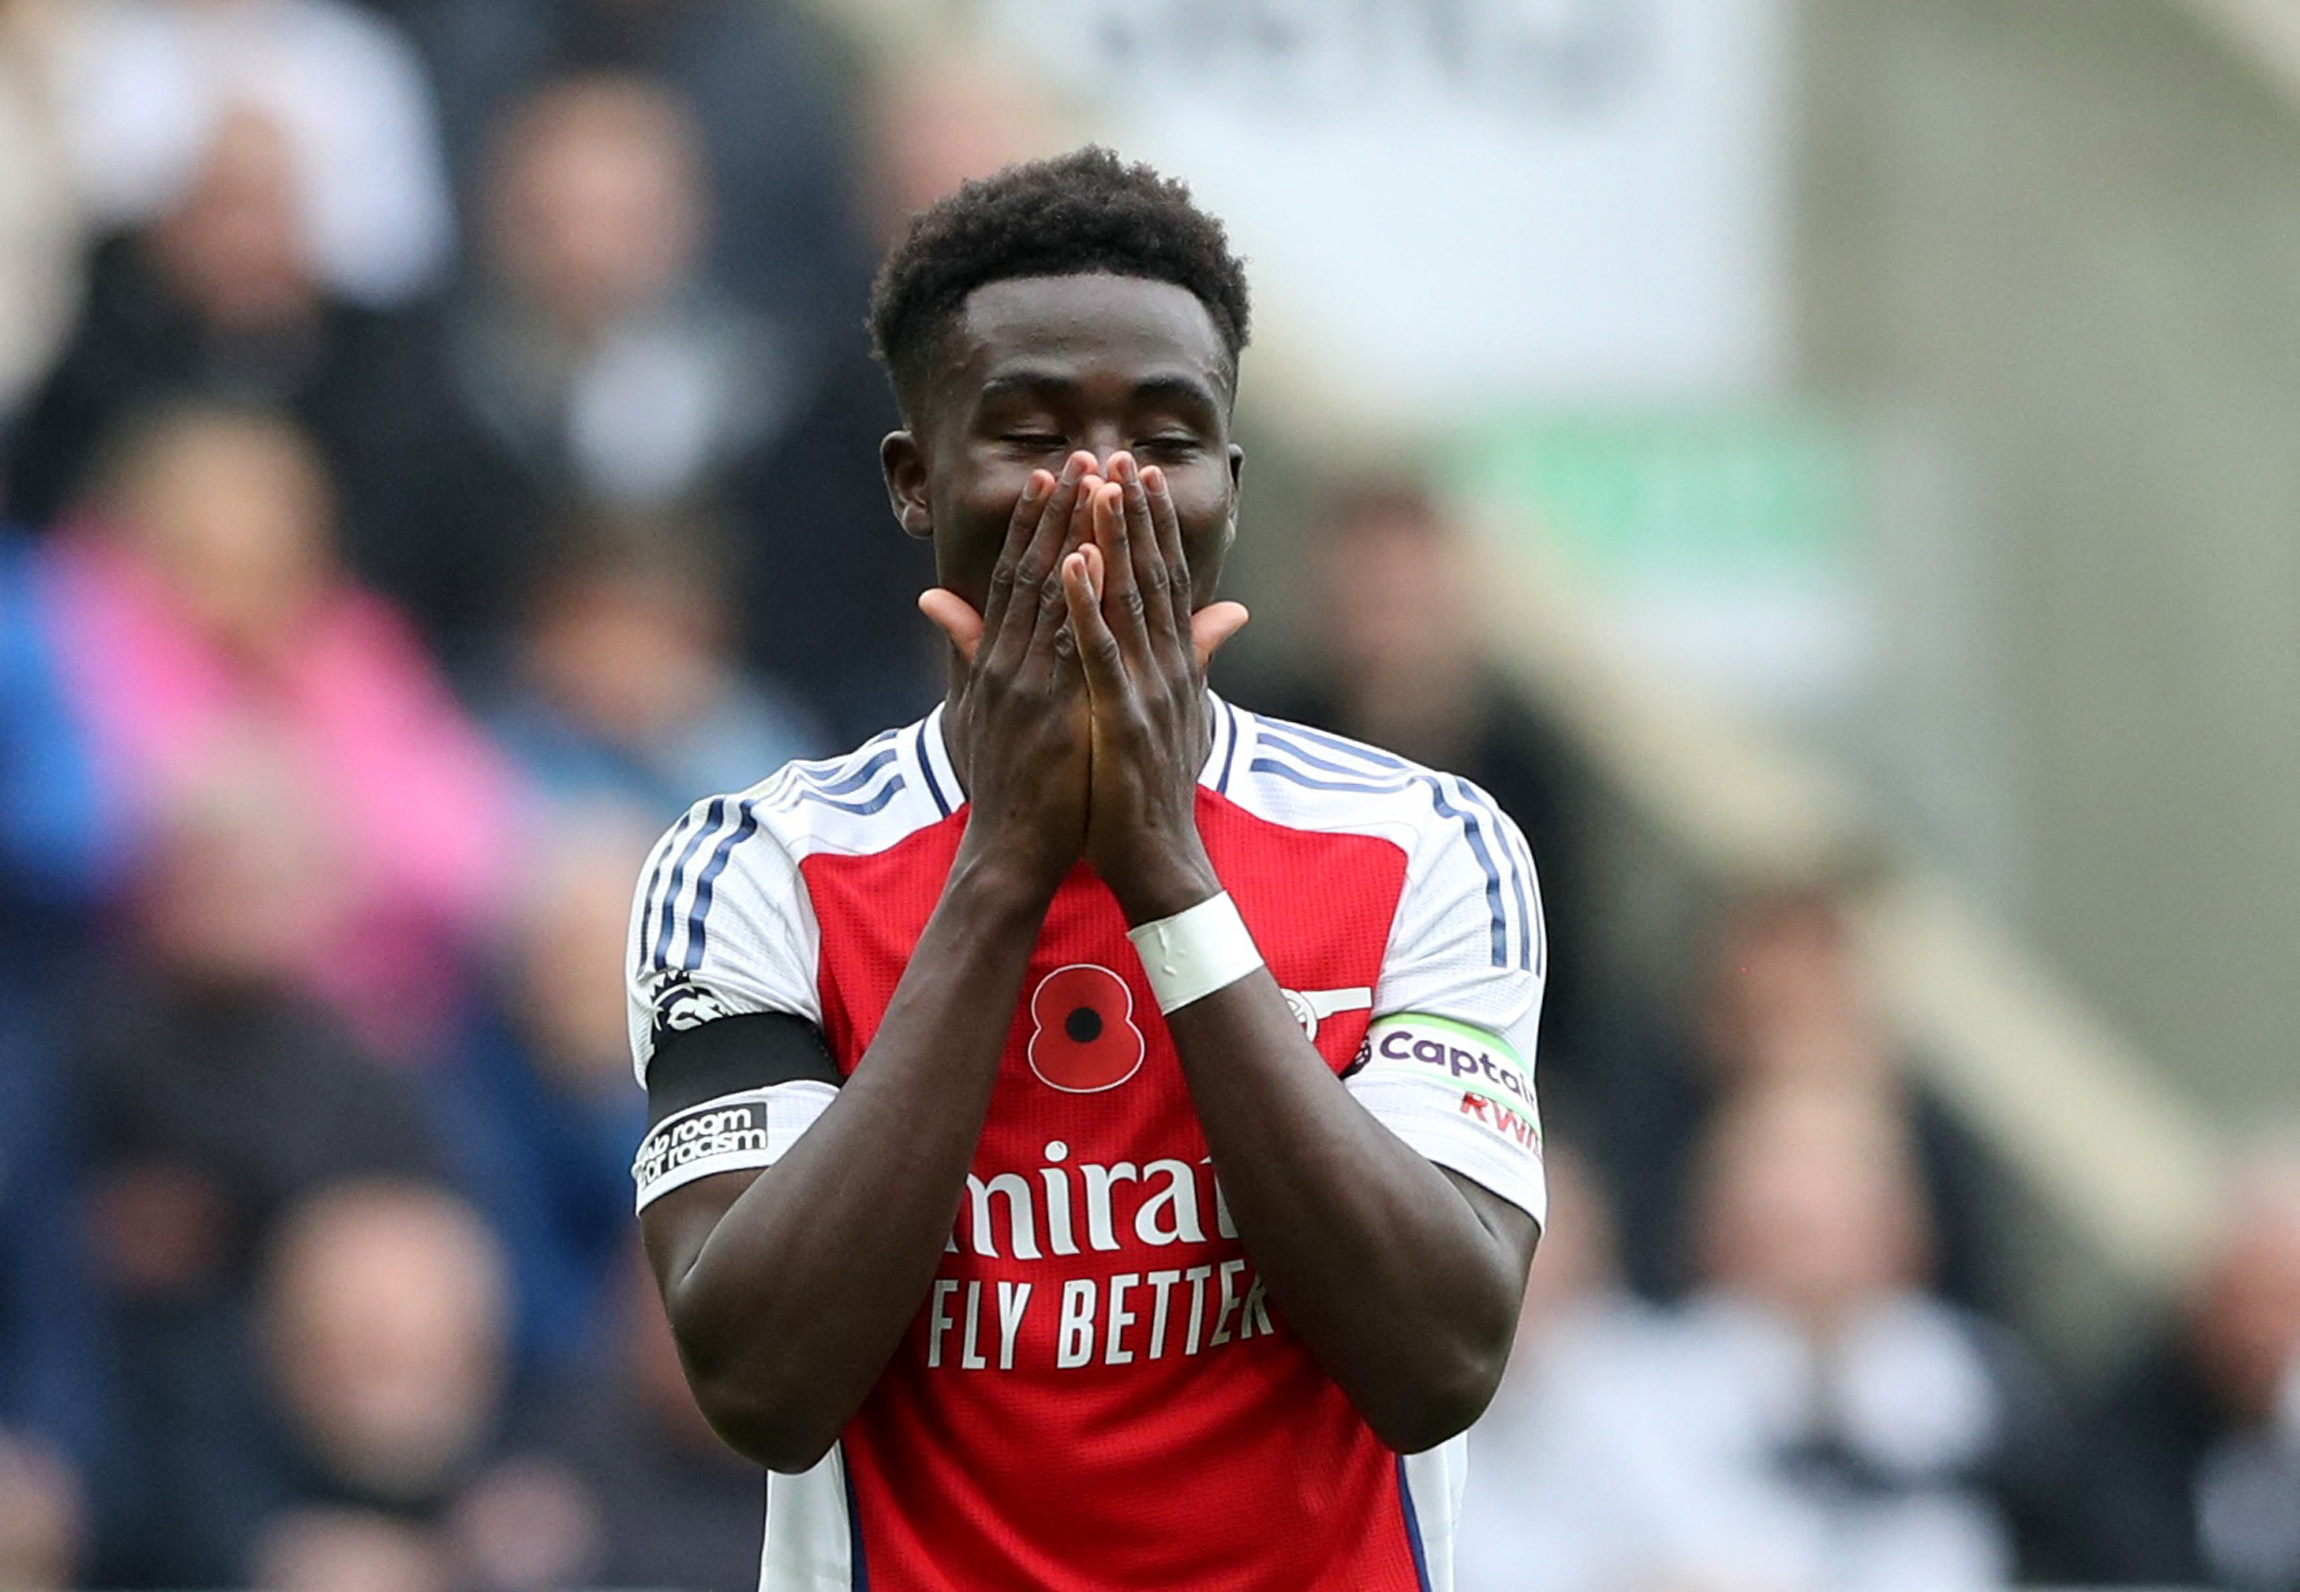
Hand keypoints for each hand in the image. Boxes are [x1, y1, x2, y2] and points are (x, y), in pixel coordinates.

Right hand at [921, 452, 1100, 893]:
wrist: (1010, 852)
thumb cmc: (1011, 790)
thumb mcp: (982, 712)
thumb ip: (969, 654)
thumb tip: (936, 602)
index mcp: (998, 664)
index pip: (1017, 579)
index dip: (1035, 525)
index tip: (1054, 475)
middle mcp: (1008, 664)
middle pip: (1032, 571)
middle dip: (1057, 512)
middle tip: (1080, 455)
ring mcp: (1027, 685)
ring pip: (1049, 596)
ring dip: (1072, 534)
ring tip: (1092, 483)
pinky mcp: (1050, 712)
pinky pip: (1066, 644)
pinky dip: (1076, 599)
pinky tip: (1089, 559)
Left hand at [1060, 452, 1249, 922]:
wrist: (1159, 860)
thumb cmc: (1153, 791)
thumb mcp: (1179, 712)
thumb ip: (1199, 656)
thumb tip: (1235, 610)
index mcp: (1173, 665)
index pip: (1165, 580)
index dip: (1152, 526)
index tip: (1139, 474)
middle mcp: (1165, 668)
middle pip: (1151, 576)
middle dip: (1135, 514)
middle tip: (1121, 454)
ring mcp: (1145, 691)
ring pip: (1128, 600)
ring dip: (1114, 540)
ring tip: (1099, 487)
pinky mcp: (1120, 717)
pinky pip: (1099, 652)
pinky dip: (1087, 604)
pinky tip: (1074, 564)